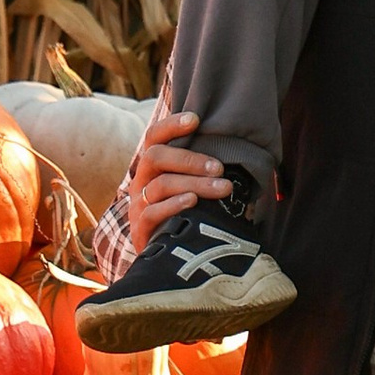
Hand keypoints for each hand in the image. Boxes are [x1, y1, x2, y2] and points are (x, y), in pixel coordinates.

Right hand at [125, 103, 227, 250]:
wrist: (165, 255)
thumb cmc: (184, 212)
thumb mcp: (189, 186)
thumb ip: (201, 169)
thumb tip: (237, 148)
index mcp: (152, 167)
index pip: (154, 137)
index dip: (171, 125)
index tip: (196, 119)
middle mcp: (141, 181)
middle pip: (156, 157)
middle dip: (189, 159)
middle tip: (219, 168)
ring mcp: (138, 204)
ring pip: (161, 185)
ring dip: (194, 184)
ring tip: (222, 188)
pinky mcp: (140, 229)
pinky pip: (152, 212)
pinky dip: (174, 205)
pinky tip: (193, 202)